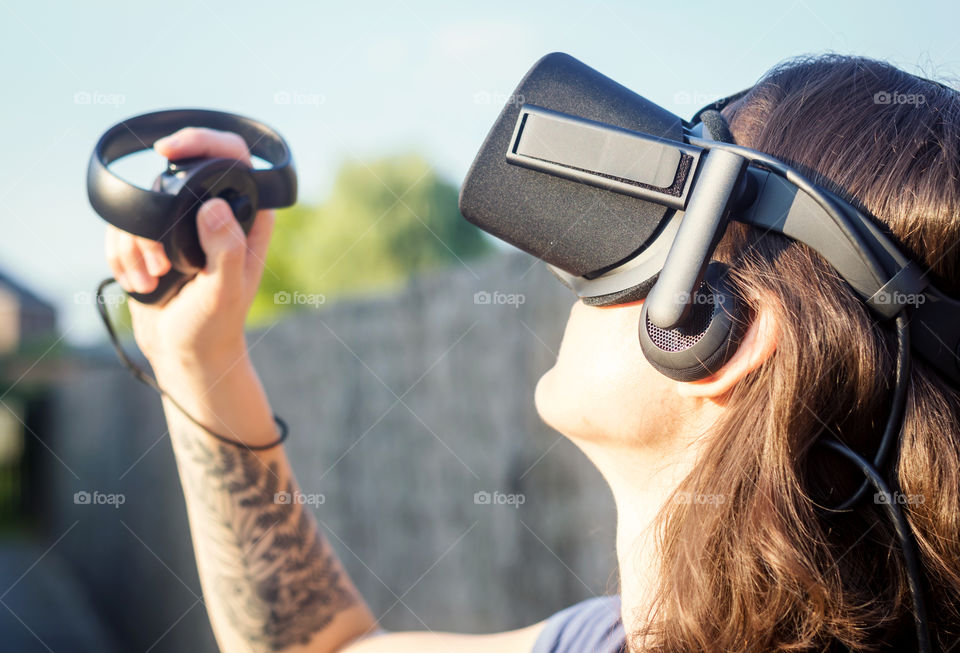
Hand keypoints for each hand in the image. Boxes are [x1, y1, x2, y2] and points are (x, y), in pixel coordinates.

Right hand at [104, 127, 274, 378]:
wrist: (185, 354)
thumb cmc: (213, 326)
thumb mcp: (224, 291)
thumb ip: (226, 250)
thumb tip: (214, 207)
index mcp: (249, 217)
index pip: (235, 157)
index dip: (205, 142)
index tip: (170, 150)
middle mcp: (218, 215)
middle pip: (177, 173)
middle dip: (154, 213)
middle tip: (158, 254)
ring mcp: (182, 226)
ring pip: (144, 203)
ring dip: (136, 243)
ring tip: (155, 279)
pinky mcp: (152, 240)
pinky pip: (123, 226)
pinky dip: (121, 253)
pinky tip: (138, 281)